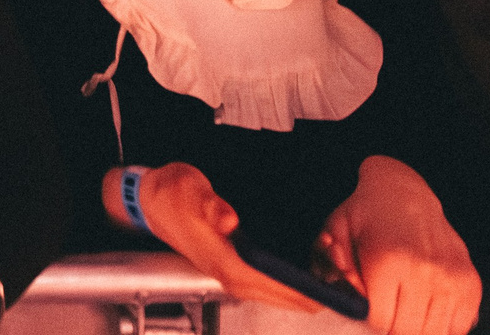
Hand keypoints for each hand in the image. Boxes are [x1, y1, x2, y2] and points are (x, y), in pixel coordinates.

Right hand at [124, 163, 322, 314]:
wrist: (149, 202)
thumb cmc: (170, 196)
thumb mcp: (188, 190)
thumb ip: (210, 205)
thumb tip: (228, 220)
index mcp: (226, 263)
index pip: (280, 288)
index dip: (313, 285)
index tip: (337, 273)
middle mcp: (233, 278)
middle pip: (289, 298)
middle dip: (318, 285)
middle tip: (340, 262)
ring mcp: (235, 277)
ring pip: (284, 295)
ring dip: (309, 283)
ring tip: (328, 259)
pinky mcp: (237, 271)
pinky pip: (275, 285)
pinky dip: (295, 278)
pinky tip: (307, 259)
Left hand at [316, 158, 480, 334]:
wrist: (405, 194)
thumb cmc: (366, 217)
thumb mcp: (336, 234)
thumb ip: (335, 271)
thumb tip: (346, 303)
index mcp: (387, 261)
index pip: (379, 322)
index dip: (369, 319)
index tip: (368, 308)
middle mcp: (423, 271)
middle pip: (406, 331)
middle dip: (392, 327)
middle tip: (386, 310)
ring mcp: (451, 279)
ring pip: (433, 332)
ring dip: (416, 327)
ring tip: (405, 309)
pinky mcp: (470, 284)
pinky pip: (459, 327)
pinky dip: (442, 327)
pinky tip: (427, 310)